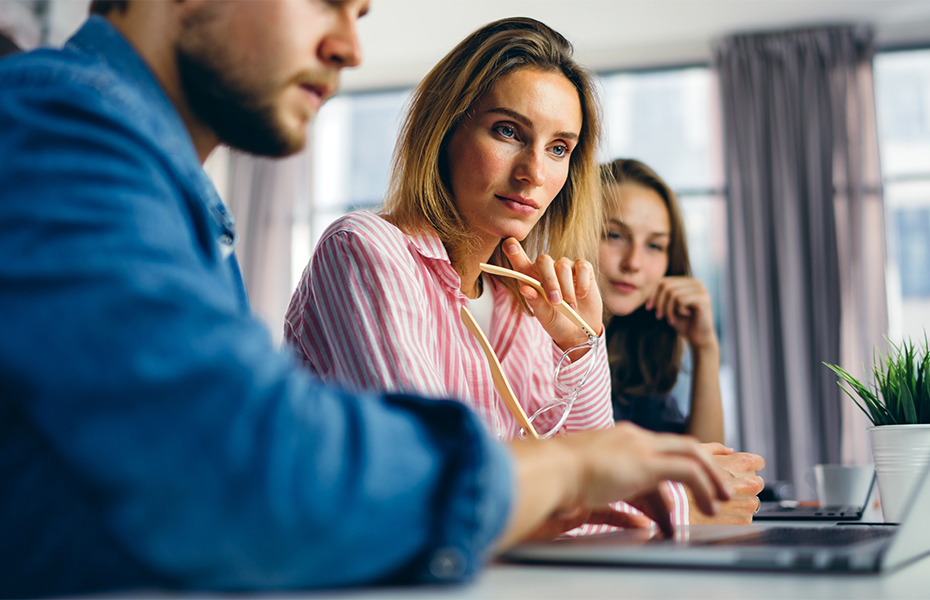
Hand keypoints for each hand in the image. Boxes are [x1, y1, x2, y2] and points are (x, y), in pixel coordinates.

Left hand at [501, 237, 602, 353]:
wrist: (579, 330)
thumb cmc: (556, 321)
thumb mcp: (544, 315)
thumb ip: (535, 302)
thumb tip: (524, 288)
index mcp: (531, 277)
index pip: (519, 259)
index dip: (513, 249)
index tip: (510, 245)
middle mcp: (547, 269)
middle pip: (544, 260)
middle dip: (549, 281)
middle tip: (555, 301)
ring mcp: (565, 267)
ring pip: (563, 266)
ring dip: (566, 288)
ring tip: (570, 306)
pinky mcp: (583, 269)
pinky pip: (582, 267)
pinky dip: (581, 283)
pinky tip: (581, 296)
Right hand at [529, 423, 728, 537]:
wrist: (549, 470)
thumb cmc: (555, 478)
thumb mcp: (584, 480)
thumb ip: (603, 488)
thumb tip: (614, 504)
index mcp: (616, 439)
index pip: (657, 447)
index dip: (678, 458)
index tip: (696, 467)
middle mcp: (632, 437)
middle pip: (680, 443)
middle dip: (706, 462)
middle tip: (719, 484)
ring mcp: (640, 447)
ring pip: (691, 453)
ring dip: (711, 477)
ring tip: (720, 500)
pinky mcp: (646, 462)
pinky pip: (688, 471)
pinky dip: (704, 486)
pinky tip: (708, 504)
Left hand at [645, 276, 716, 350]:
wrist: (699, 338)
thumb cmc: (684, 323)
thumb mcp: (669, 308)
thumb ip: (661, 297)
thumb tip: (647, 292)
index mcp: (687, 282)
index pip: (663, 281)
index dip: (653, 295)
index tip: (649, 308)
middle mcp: (695, 282)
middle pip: (666, 286)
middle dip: (659, 303)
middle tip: (659, 316)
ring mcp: (700, 289)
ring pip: (672, 293)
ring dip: (668, 309)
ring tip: (671, 319)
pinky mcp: (703, 298)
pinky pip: (681, 300)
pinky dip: (678, 310)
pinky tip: (685, 315)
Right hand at [686, 443, 764, 524]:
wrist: (678, 507)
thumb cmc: (686, 477)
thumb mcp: (698, 453)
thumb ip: (718, 449)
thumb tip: (729, 451)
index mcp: (745, 463)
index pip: (759, 462)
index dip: (746, 466)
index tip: (737, 470)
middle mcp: (752, 483)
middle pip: (756, 482)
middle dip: (744, 484)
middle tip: (723, 487)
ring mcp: (750, 504)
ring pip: (750, 501)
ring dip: (739, 501)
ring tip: (717, 500)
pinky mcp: (745, 521)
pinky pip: (743, 516)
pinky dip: (734, 515)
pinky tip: (717, 511)